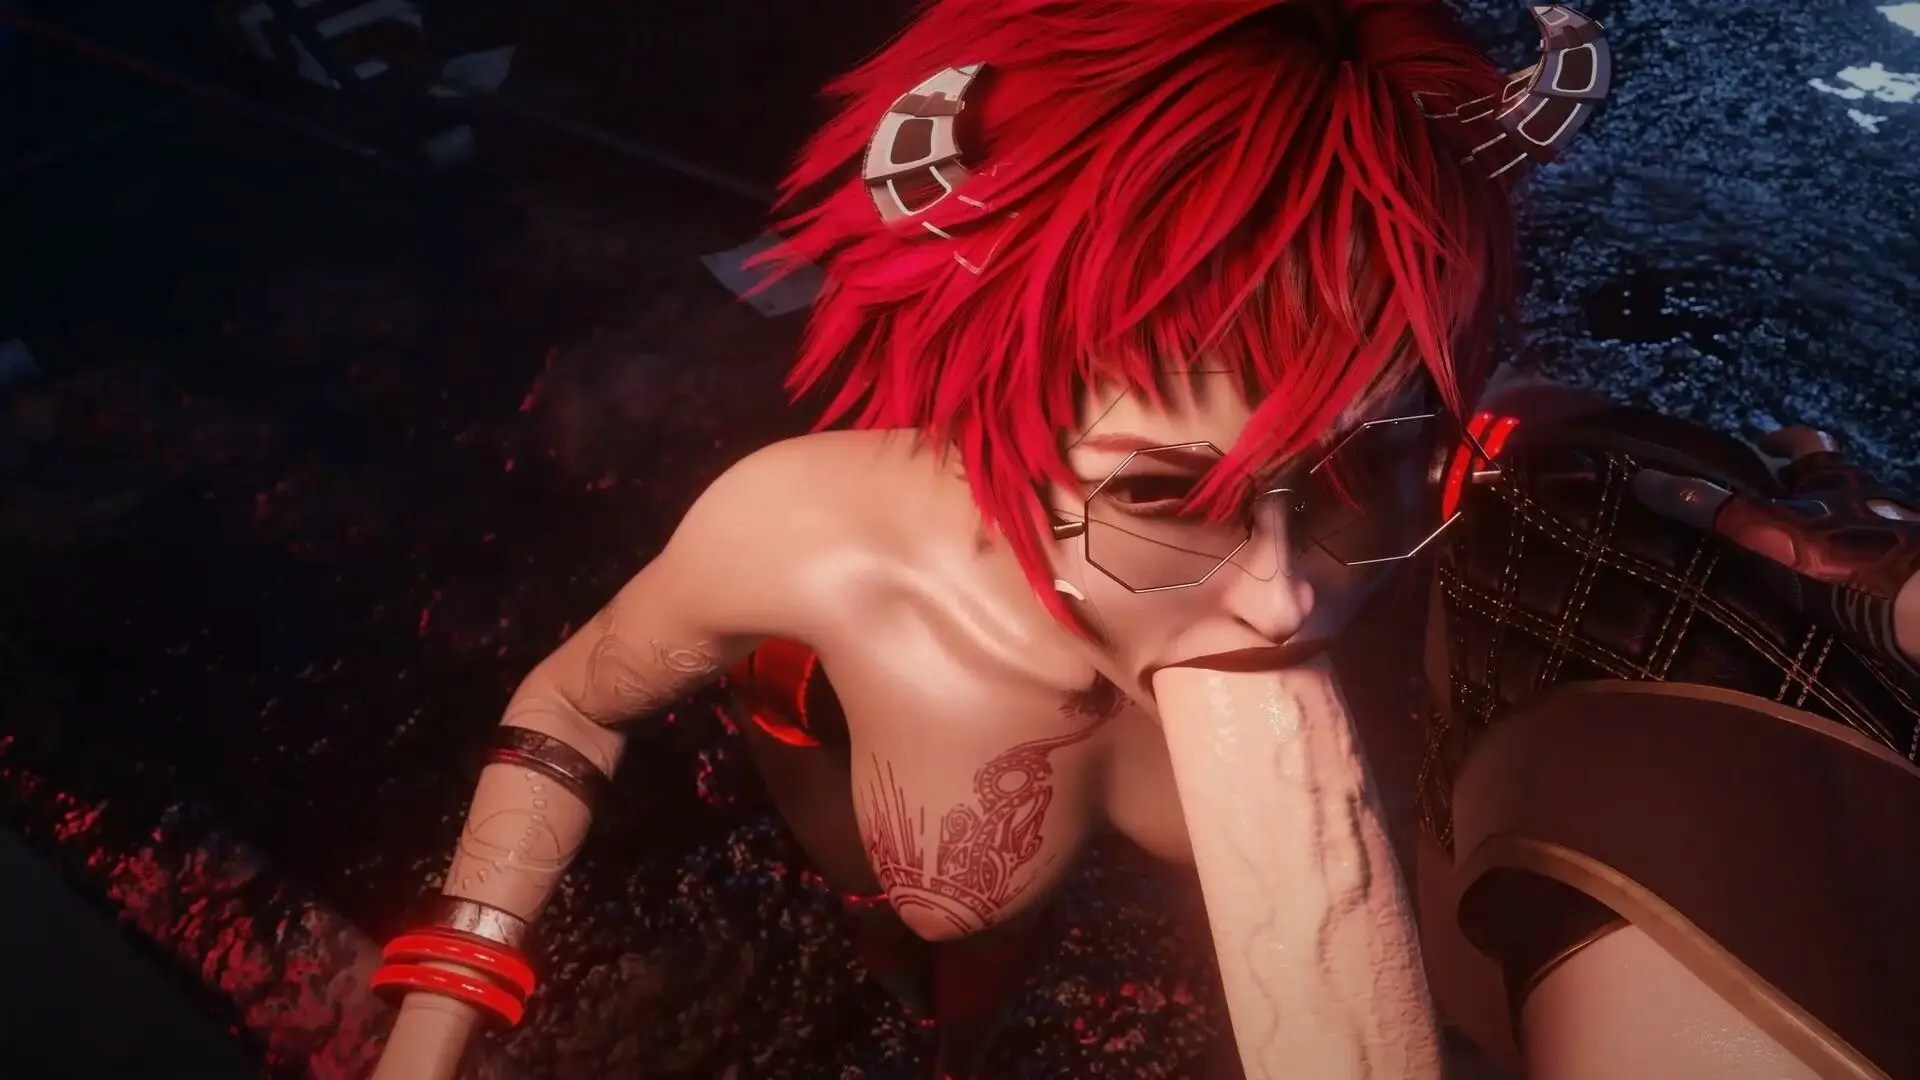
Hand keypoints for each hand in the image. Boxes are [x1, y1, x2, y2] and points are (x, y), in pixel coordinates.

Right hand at [1629, 427, 1919, 670]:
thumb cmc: (1845, 555)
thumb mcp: (1765, 529)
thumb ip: (1708, 508)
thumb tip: (1642, 479)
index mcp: (1834, 477)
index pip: (1807, 442)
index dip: (1783, 440)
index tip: (1760, 443)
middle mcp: (1870, 496)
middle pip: (1833, 482)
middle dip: (1801, 491)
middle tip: (1763, 510)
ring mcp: (1894, 534)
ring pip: (1854, 522)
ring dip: (1827, 532)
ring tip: (1790, 559)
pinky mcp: (1907, 573)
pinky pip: (1871, 561)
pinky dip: (1848, 570)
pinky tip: (1829, 595)